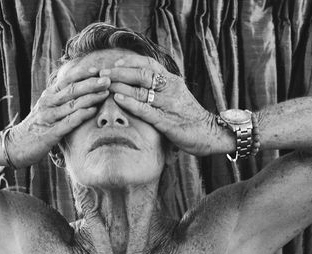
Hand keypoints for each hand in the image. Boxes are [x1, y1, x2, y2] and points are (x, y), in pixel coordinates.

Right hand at [6, 65, 110, 166]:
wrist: (15, 146)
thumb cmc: (36, 128)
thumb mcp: (46, 110)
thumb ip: (60, 101)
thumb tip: (78, 92)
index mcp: (48, 96)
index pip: (67, 80)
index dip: (83, 74)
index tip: (99, 70)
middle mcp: (48, 103)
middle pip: (72, 89)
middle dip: (92, 83)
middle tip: (108, 79)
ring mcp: (48, 117)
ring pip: (72, 104)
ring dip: (91, 97)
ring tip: (106, 93)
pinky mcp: (50, 133)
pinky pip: (68, 122)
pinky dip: (81, 115)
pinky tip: (93, 111)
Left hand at [104, 56, 226, 156]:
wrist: (209, 134)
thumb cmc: (190, 118)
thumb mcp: (176, 98)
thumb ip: (161, 91)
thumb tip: (141, 87)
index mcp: (172, 81)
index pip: (149, 64)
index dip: (129, 61)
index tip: (113, 62)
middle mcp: (170, 89)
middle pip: (141, 73)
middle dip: (119, 72)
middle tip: (101, 73)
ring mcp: (169, 104)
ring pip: (141, 89)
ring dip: (120, 85)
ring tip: (104, 84)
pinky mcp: (167, 121)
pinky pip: (145, 108)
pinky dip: (130, 102)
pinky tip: (118, 99)